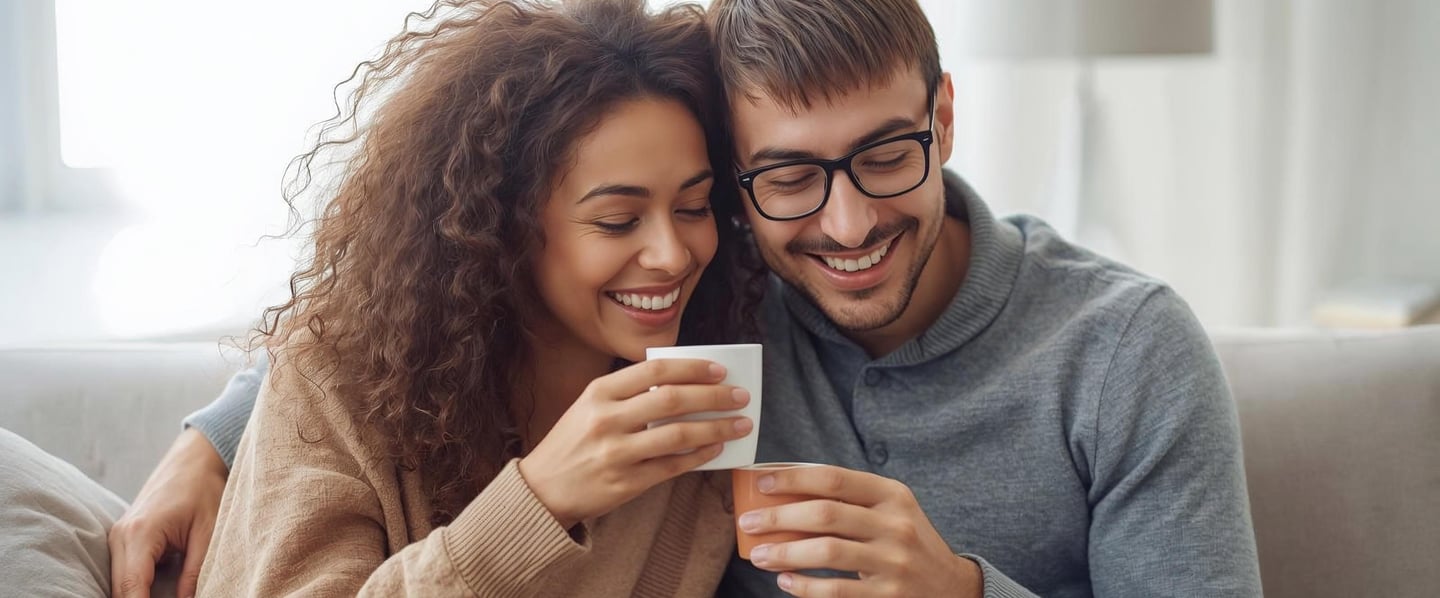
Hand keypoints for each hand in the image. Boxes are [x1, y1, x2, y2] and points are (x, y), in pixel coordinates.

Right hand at [108, 428, 228, 597]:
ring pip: (119, 583)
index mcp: (141, 533)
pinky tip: (156, 595)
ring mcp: (119, 536)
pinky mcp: (124, 538)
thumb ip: (195, 572)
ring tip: (167, 597)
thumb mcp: (208, 532)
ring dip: (137, 597)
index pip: (132, 588)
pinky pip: (124, 572)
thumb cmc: (204, 489)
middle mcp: (121, 535)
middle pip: (120, 590)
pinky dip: (137, 587)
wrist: (194, 459)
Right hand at [518, 358, 751, 527]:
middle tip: (740, 396)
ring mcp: (617, 453)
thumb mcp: (589, 406)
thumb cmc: (572, 443)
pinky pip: (673, 466)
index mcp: (598, 392)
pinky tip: (717, 449)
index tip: (719, 370)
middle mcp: (607, 419)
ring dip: (717, 428)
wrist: (541, 489)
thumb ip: (628, 394)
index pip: (655, 370)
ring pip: (679, 434)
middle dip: (714, 396)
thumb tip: (684, 385)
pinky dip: (700, 456)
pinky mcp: (626, 483)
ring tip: (740, 424)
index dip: (692, 368)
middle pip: (673, 399)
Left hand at [738, 466, 982, 597]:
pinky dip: (805, 587)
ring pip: (827, 552)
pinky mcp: (887, 596)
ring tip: (760, 555)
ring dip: (785, 553)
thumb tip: (785, 492)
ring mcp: (893, 562)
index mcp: (892, 495)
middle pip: (826, 514)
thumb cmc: (905, 541)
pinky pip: (836, 591)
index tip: (763, 483)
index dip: (795, 478)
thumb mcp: (890, 510)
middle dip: (778, 517)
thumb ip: (851, 500)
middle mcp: (896, 525)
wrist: (950, 586)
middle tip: (748, 522)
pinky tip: (786, 582)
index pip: (836, 479)